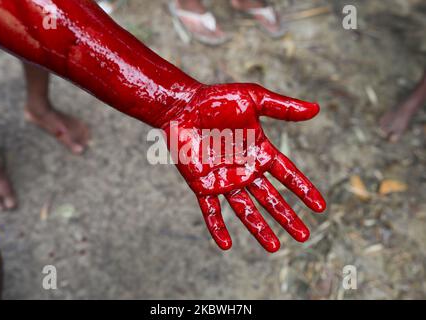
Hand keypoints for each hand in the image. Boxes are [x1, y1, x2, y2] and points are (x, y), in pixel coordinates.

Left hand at [163, 83, 325, 251]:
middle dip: (287, 217)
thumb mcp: (254, 99)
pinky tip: (226, 245)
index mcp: (259, 152)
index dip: (303, 189)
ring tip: (275, 248)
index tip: (320, 207)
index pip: (287, 175)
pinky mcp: (203, 185)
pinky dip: (217, 227)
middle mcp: (245, 169)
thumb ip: (283, 107)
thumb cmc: (217, 99)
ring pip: (246, 210)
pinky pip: (211, 211)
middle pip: (271, 199)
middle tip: (304, 236)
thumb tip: (317, 109)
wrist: (183, 106)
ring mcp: (224, 179)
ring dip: (259, 229)